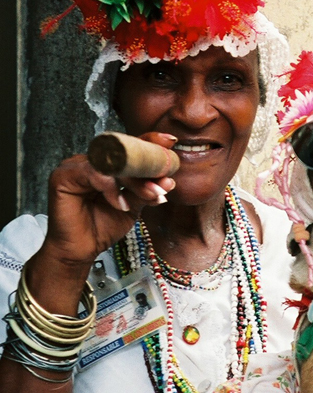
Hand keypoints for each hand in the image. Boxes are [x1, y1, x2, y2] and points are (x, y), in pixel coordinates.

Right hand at [26, 132, 175, 313]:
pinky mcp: (63, 176)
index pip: (129, 147)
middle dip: (147, 167)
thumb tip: (169, 181)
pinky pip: (92, 173)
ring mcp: (75, 166)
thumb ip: (146, 191)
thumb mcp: (132, 207)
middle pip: (122, 153)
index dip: (149, 141)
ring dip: (134, 180)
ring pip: (110, 163)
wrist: (81, 251)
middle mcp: (90, 160)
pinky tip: (120, 204)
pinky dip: (111, 188)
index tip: (170, 142)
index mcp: (106, 164)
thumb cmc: (101, 227)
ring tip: (149, 195)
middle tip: (163, 182)